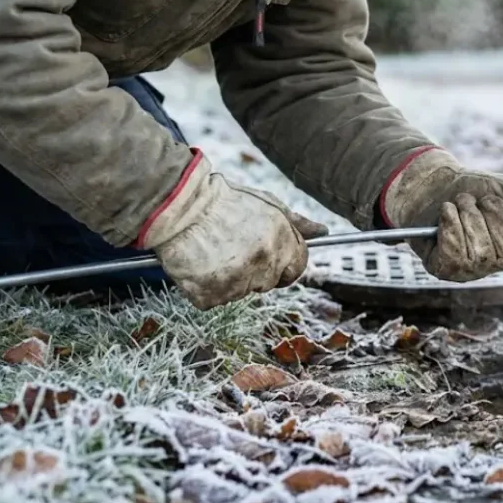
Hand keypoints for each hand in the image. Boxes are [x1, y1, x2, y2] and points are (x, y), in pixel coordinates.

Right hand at [138, 151, 326, 308]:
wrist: (179, 206)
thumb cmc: (224, 202)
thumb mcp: (267, 205)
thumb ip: (297, 223)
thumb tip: (323, 232)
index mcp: (281, 242)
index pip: (296, 268)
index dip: (283, 263)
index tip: (266, 256)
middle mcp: (263, 264)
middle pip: (268, 282)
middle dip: (255, 270)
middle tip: (232, 248)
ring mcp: (236, 282)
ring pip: (240, 292)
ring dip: (229, 280)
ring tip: (213, 252)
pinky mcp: (210, 295)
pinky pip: (214, 300)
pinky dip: (206, 288)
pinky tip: (200, 264)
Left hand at [381, 147, 502, 281]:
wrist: (432, 181)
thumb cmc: (473, 188)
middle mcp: (498, 261)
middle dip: (492, 215)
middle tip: (478, 202)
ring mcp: (471, 269)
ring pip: (481, 252)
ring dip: (468, 215)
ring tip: (460, 205)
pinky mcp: (445, 269)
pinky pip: (455, 253)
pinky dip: (450, 222)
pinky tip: (446, 213)